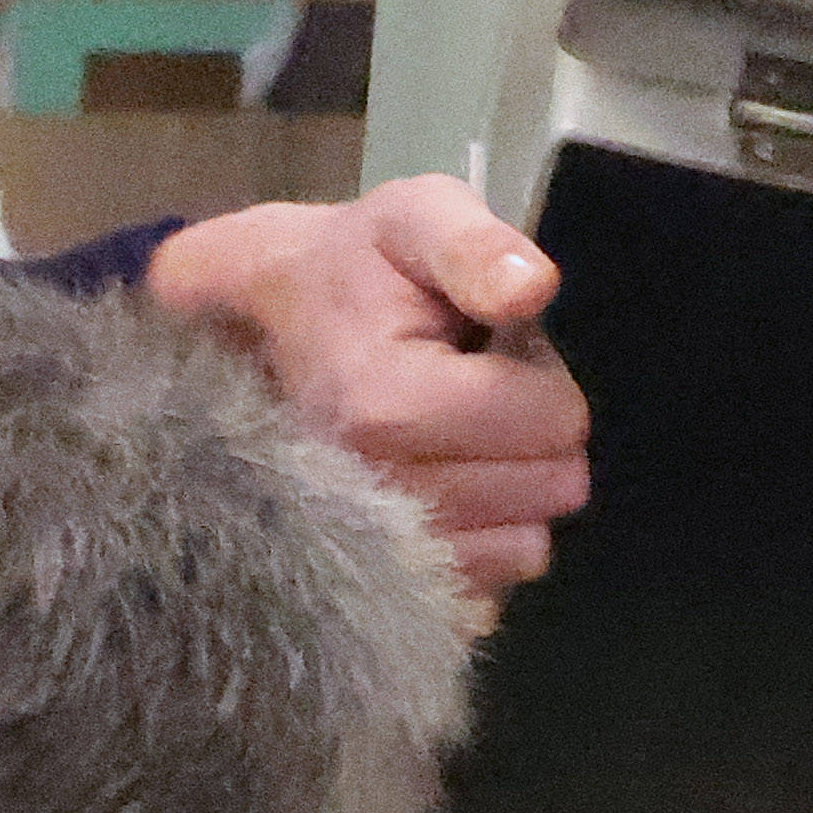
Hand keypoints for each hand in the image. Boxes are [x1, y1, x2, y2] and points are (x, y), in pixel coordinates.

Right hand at [135, 180, 594, 595]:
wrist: (258, 335)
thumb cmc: (351, 271)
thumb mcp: (412, 221)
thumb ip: (472, 244)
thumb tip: (531, 288)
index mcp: (382, 404)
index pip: (555, 421)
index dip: (537, 372)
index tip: (478, 346)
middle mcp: (375, 496)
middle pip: (551, 486)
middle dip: (529, 431)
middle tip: (466, 386)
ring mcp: (376, 555)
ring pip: (530, 544)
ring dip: (511, 487)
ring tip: (451, 432)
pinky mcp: (386, 592)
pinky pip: (494, 587)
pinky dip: (487, 540)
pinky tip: (445, 485)